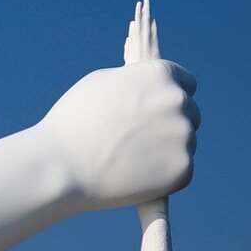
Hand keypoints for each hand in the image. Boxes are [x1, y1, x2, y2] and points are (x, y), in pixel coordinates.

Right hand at [39, 60, 199, 211]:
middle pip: (190, 114)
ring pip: (185, 144)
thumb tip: (147, 90)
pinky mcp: (182, 169)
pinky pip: (181, 171)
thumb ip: (134, 83)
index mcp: (160, 74)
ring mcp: (184, 136)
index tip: (154, 113)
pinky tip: (135, 177)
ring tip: (129, 161)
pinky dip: (163, 177)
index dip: (167, 99)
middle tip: (138, 142)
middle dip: (169, 125)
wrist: (60, 167)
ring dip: (166, 152)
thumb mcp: (100, 85)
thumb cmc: (71, 124)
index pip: (186, 83)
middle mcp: (178, 101)